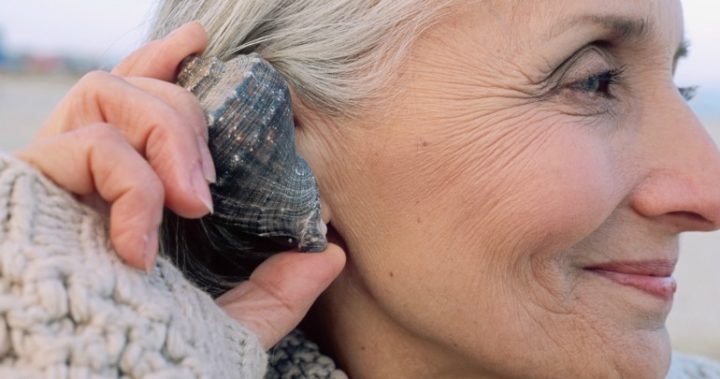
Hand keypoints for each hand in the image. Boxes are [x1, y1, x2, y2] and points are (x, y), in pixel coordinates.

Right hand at [14, 21, 345, 348]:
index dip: (163, 65)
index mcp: (123, 192)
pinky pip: (85, 142)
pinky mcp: (26, 188)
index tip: (200, 45)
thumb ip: (279, 287)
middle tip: (209, 186)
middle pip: (130, 88)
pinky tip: (142, 243)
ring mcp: (54, 179)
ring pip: (106, 94)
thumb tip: (331, 253)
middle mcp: (84, 176)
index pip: (137, 105)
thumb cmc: (154, 359)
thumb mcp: (231, 321)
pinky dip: (130, 183)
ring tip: (193, 202)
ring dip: (166, 134)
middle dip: (185, 117)